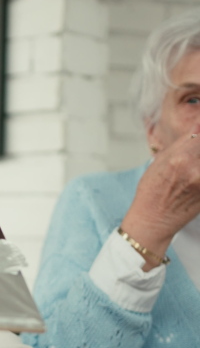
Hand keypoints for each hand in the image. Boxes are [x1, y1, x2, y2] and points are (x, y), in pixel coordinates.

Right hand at [121, 129, 199, 262]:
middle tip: (194, 157)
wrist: (152, 222)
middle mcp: (195, 170)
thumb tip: (198, 125)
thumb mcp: (159, 161)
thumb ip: (183, 142)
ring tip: (192, 171)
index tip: (196, 140)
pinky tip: (194, 181)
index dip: (199, 136)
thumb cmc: (151, 192)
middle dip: (199, 152)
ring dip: (199, 164)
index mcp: (180, 158)